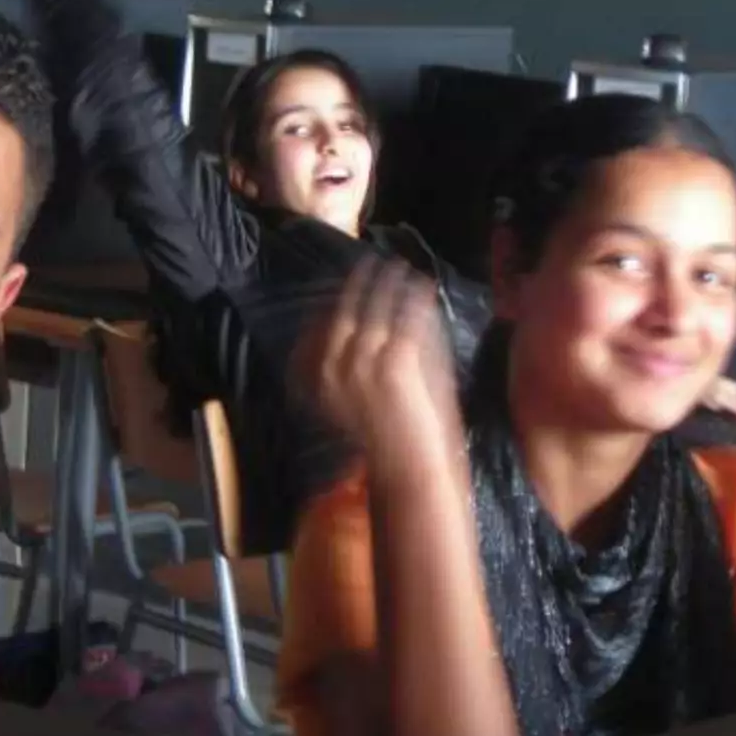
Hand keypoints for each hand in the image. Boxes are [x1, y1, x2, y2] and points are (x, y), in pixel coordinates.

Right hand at [297, 258, 465, 487]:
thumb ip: (344, 368)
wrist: (410, 471)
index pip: (314, 328)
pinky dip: (414, 297)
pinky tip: (422, 284)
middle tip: (368, 263)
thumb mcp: (350, 405)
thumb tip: (348, 326)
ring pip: (374, 307)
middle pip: (342, 311)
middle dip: (356, 285)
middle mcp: (334, 368)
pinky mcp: (396, 359)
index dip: (330, 303)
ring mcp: (365, 361)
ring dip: (385, 283)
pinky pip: (405, 316)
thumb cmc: (386, 443)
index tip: (341, 285)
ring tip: (396, 267)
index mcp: (316, 381)